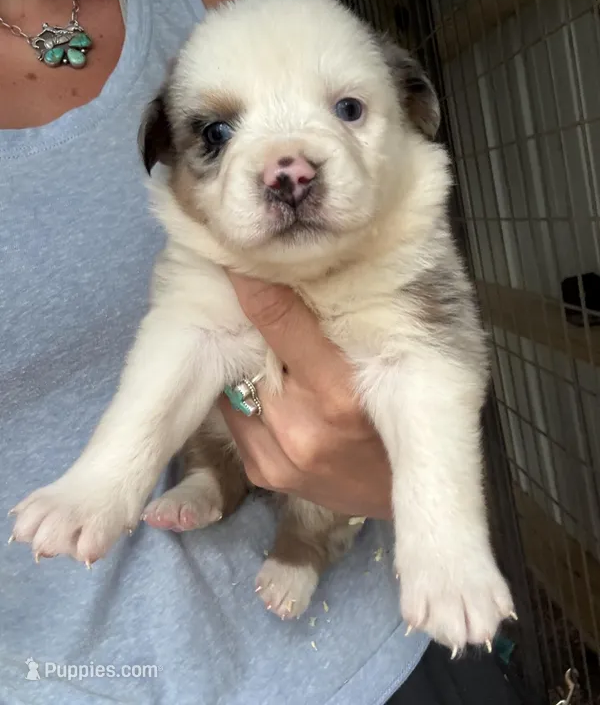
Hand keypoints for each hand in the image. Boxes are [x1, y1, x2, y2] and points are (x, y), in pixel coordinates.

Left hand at [218, 273, 391, 518]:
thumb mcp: (394, 369)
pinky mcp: (263, 473)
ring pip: (236, 384)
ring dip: (246, 367)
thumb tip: (302, 278)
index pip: (281, 322)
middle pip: (250, 353)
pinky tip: (272, 395)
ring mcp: (277, 454)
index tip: (237, 260)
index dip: (257, 287)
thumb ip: (348, 329)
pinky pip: (238, 418)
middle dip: (250, 329)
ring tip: (269, 357)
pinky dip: (248, 399)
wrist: (399, 497)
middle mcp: (302, 426)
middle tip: (249, 301)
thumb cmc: (404, 421)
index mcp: (341, 392)